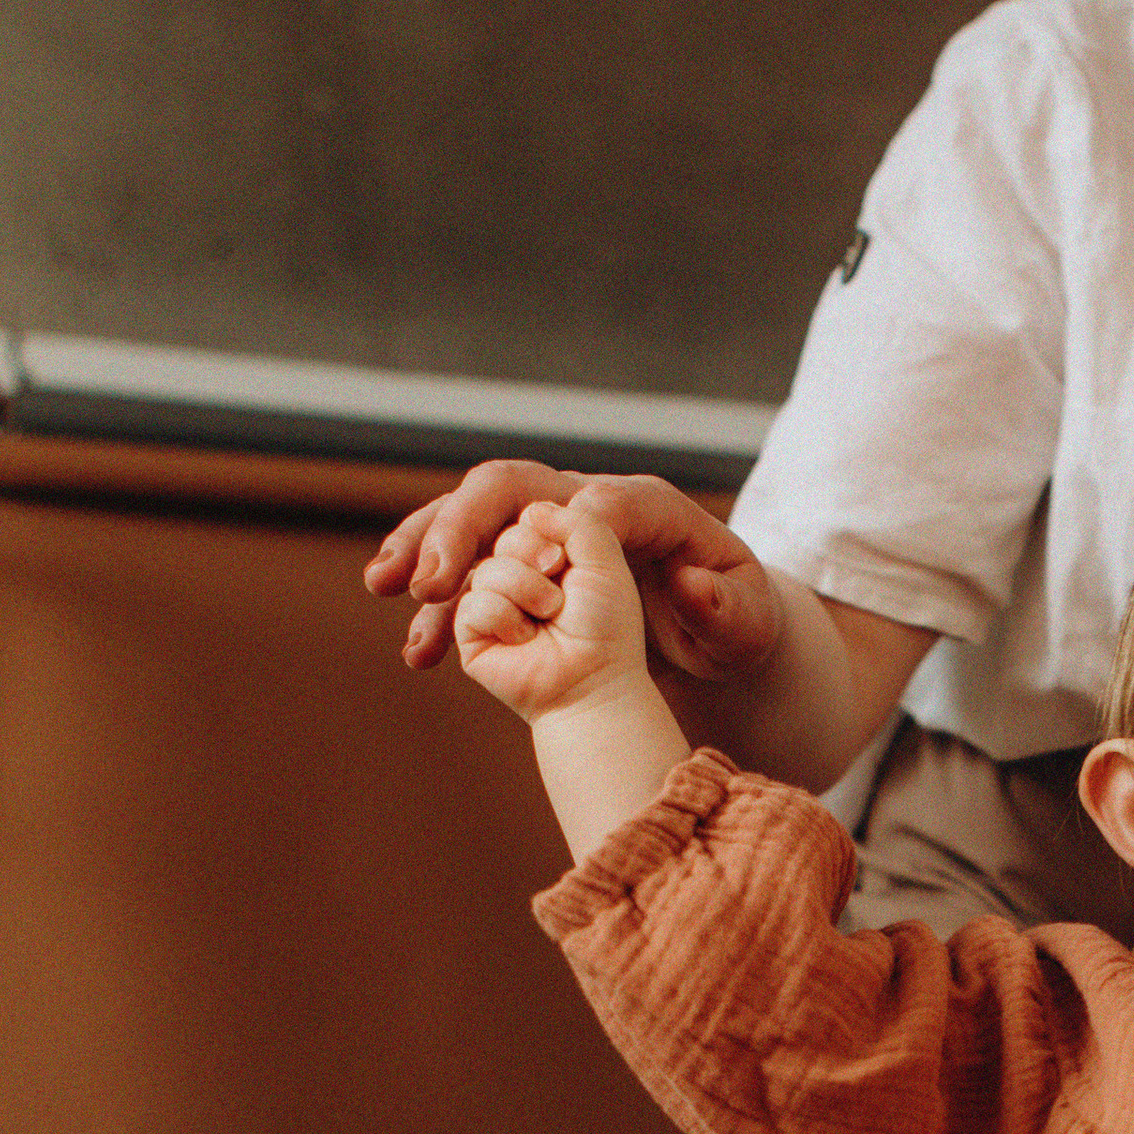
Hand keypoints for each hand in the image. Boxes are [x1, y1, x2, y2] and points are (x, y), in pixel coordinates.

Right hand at [369, 460, 780, 684]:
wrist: (711, 631)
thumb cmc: (733, 620)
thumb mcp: (747, 621)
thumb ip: (725, 607)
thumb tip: (687, 585)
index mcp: (645, 507)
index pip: (595, 498)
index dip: (564, 528)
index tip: (546, 569)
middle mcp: (582, 506)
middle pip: (509, 487)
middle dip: (460, 526)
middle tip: (427, 579)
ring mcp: (543, 533)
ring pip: (471, 520)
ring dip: (424, 549)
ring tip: (385, 588)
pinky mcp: (520, 566)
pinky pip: (466, 572)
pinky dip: (436, 605)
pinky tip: (418, 646)